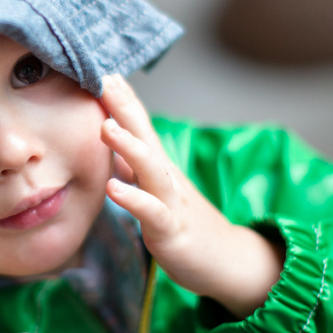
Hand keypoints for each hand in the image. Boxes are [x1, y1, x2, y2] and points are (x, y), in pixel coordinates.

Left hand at [99, 75, 283, 318]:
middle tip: (103, 79)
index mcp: (159, 167)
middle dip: (124, 106)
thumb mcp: (157, 189)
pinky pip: (152, 212)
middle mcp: (167, 177)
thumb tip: (110, 143)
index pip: (141, 126)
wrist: (228, 261)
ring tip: (105, 126)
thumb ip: (136, 166)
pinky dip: (133, 199)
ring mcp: (172, 201)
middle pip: (145, 135)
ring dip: (129, 146)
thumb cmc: (185, 223)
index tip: (104, 71)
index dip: (124, 99)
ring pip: (151, 168)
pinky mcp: (172, 230)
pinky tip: (112, 189)